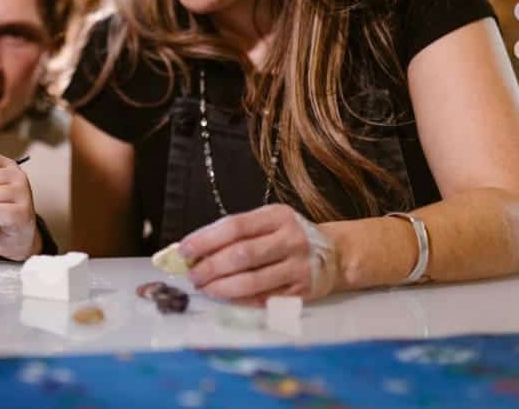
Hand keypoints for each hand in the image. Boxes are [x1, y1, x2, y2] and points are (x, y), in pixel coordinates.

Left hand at [178, 204, 338, 305]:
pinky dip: (240, 300)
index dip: (205, 239)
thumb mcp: (267, 223)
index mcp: (277, 216)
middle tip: (192, 276)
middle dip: (210, 267)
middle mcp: (291, 239)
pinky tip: (226, 298)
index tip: (184, 251)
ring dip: (222, 287)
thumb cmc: (287, 236)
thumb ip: (235, 233)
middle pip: (242, 255)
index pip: (234, 226)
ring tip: (206, 288)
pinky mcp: (302, 292)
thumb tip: (193, 250)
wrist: (334, 254)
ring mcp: (298, 267)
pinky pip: (265, 299)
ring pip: (252, 281)